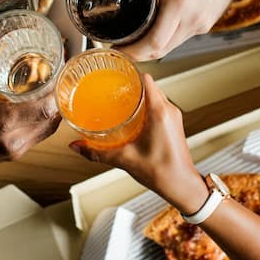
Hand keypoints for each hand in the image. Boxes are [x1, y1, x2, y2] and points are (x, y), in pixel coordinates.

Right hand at [0, 63, 60, 164]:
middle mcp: (13, 139)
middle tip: (61, 78)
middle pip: (52, 119)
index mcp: (3, 121)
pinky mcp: (16, 155)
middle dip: (60, 98)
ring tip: (56, 91)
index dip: (59, 91)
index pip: (45, 109)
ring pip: (49, 129)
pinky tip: (44, 108)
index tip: (62, 73)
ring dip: (55, 111)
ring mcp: (16, 150)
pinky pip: (39, 137)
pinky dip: (45, 122)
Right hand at [68, 74, 207, 213]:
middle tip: (112, 86)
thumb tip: (78, 146)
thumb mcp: (125, 159)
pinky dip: (146, 104)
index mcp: (160, 112)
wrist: (182, 186)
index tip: (116, 73)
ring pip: (155, 95)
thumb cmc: (163, 172)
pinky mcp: (174, 124)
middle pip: (149, 86)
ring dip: (139, 94)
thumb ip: (97, 152)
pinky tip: (132, 114)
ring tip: (120, 98)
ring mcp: (174, 117)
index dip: (131, 73)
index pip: (146, 79)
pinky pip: (159, 105)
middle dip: (131, 84)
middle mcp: (169, 110)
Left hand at [121, 0, 243, 60]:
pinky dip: (168, 37)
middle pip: (161, 51)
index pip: (153, 43)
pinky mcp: (207, 24)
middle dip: (139, 53)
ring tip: (136, 38)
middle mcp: (193, 19)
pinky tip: (158, 27)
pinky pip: (183, 37)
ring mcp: (203, 24)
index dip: (133, 51)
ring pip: (172, 46)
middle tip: (121, 47)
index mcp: (180, 3)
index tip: (117, 48)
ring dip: (154, 46)